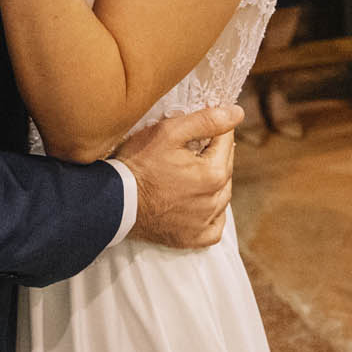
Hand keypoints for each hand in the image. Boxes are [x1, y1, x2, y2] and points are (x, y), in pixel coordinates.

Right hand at [117, 104, 242, 248]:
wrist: (114, 202)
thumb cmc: (139, 164)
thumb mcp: (169, 132)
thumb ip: (206, 120)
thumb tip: (237, 113)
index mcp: (214, 173)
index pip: (227, 141)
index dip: (215, 128)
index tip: (201, 126)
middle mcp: (215, 200)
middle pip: (225, 167)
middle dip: (213, 153)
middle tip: (190, 148)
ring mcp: (205, 222)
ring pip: (222, 194)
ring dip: (212, 181)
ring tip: (189, 173)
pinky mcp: (194, 238)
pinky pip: (215, 224)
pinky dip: (211, 213)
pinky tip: (196, 202)